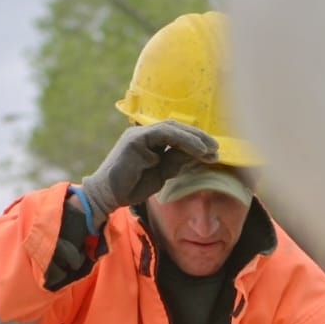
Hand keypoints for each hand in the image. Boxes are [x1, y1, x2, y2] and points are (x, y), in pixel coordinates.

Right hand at [80, 120, 217, 218]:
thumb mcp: (161, 174)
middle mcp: (144, 133)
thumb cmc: (131, 187)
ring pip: (172, 128)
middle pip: (176, 127)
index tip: (213, 153)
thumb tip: (196, 155)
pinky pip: (164, 134)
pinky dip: (183, 140)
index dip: (196, 142)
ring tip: (210, 149)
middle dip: (199, 137)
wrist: (108, 195)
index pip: (176, 135)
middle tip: (216, 148)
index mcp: (149, 140)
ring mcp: (138, 134)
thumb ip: (175, 162)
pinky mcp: (135, 139)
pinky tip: (197, 150)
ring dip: (194, 138)